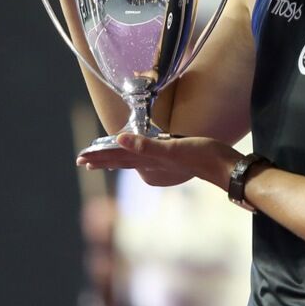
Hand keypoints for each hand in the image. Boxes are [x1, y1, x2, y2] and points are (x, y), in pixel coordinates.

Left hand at [77, 133, 240, 190]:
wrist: (223, 166)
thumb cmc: (200, 155)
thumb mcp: (172, 148)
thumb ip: (145, 145)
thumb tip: (120, 139)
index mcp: (148, 162)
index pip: (117, 157)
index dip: (99, 155)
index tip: (81, 157)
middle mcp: (152, 166)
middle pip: (121, 161)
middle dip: (101, 160)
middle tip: (82, 160)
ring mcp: (162, 166)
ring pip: (132, 161)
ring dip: (115, 160)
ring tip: (101, 160)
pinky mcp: (172, 161)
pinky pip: (146, 160)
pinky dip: (135, 158)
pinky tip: (136, 158)